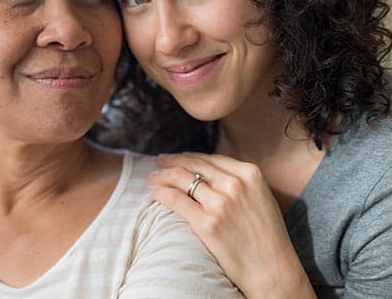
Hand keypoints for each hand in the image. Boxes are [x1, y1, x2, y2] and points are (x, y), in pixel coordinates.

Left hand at [148, 152, 314, 298]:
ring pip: (181, 179)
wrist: (273, 270)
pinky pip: (176, 200)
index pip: (210, 158)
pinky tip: (155, 193)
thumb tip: (210, 170)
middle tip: (159, 161)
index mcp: (250, 174)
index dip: (189, 156)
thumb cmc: (267, 236)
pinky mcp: (207, 223)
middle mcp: (235, 184)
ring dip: (162, 176)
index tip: (177, 157)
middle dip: (172, 161)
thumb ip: (239, 181)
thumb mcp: (260, 197)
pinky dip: (162, 194)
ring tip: (153, 178)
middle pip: (193, 165)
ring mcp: (220, 203)